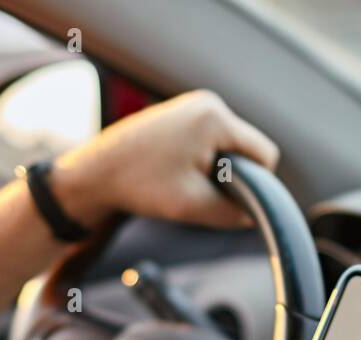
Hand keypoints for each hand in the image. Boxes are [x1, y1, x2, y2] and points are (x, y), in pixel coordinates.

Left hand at [51, 90, 279, 230]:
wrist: (95, 173)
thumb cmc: (140, 185)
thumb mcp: (193, 207)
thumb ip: (232, 213)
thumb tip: (253, 216)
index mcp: (216, 118)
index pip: (264, 153)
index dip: (257, 184)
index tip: (228, 200)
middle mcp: (208, 102)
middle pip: (246, 148)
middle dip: (233, 175)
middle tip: (199, 193)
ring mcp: (193, 105)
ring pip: (228, 146)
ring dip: (215, 169)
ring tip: (183, 183)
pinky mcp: (180, 114)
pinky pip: (209, 141)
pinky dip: (201, 161)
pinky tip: (176, 173)